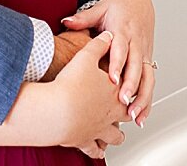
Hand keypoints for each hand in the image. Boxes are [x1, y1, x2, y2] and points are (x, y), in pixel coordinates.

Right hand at [41, 31, 127, 158]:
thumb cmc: (71, 84)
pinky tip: (97, 152)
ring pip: (114, 136)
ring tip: (118, 136)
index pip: (128, 90)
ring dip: (116, 136)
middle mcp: (110, 113)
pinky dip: (96, 151)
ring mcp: (98, 129)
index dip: (130, 88)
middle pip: (125, 115)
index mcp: (114, 92)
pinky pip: (93, 149)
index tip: (130, 88)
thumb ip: (99, 44)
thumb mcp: (86, 55)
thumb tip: (107, 34)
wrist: (56, 110)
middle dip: (128, 114)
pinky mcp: (83, 141)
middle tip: (130, 113)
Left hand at [63, 0, 156, 124]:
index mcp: (123, 30)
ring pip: (147, 77)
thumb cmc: (118, 6)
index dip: (118, 64)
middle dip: (131, 85)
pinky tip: (141, 115)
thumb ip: (83, 18)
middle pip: (136, 66)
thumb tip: (66, 21)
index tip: (112, 78)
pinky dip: (147, 99)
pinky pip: (150, 81)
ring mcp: (143, 52)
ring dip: (142, 96)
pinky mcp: (147, 59)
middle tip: (122, 101)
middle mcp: (136, 42)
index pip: (122, 49)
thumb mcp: (100, 8)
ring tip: (133, 115)